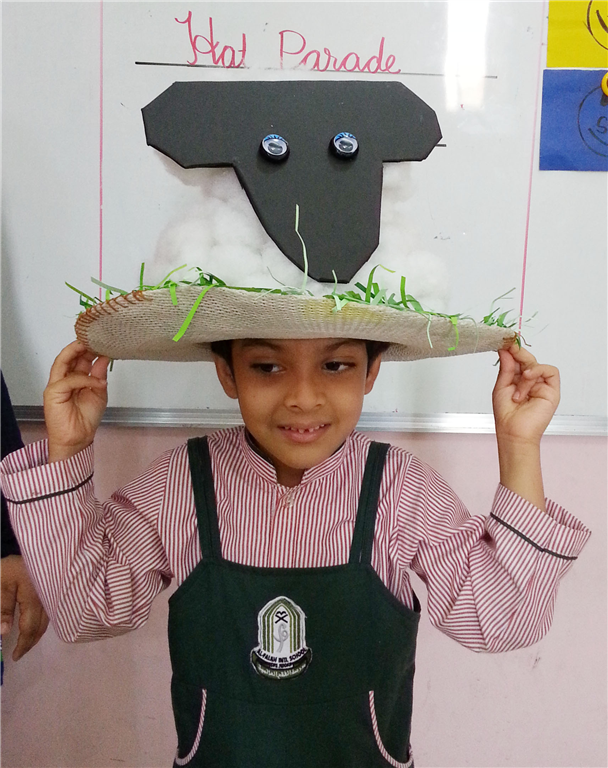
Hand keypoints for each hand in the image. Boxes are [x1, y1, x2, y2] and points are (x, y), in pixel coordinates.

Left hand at [0, 555, 48, 660]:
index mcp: (34, 595)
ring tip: (25, 642)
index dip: (23, 644)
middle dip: (31, 642)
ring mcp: (52, 592)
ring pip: (47, 620)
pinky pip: (49, 611)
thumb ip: (2, 608)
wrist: (32, 544)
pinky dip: (41, 622)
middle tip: (19, 653)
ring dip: (37, 634)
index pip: (30, 627)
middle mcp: (47, 596)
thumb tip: (5, 632)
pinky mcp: (53, 588)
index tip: (14, 657)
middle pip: (42, 626)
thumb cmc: (9, 566)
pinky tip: (34, 625)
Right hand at [44, 341, 109, 461]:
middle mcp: (63, 379)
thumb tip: (104, 358)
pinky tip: (97, 382)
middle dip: (81, 346)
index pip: (79, 359)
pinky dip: (84, 379)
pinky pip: (69, 380)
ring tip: (89, 346)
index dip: (89, 349)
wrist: (78, 439)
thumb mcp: (99, 393)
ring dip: (75, 352)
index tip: (102, 342)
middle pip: (69, 357)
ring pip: (62, 362)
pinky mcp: (53, 393)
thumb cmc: (86, 419)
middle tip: (94, 338)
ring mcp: (56, 385)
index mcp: (74, 379)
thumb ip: (99, 376)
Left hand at [493, 343, 559, 445]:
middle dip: (518, 354)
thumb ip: (506, 367)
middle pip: (528, 360)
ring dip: (525, 374)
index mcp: (517, 380)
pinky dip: (537, 371)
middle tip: (509, 347)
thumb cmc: (506, 414)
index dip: (512, 351)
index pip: (517, 360)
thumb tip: (506, 349)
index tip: (504, 341)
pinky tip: (528, 378)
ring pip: (537, 365)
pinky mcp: (552, 390)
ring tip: (517, 392)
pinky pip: (550, 371)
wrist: (513, 432)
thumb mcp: (501, 386)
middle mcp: (530, 381)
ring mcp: (542, 385)